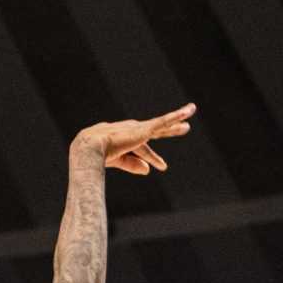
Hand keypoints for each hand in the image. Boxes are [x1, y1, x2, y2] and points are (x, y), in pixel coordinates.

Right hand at [74, 103, 195, 175]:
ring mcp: (140, 129)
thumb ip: (133, 165)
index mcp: (127, 138)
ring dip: (177, 118)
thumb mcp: (119, 161)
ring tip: (192, 110)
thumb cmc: (99, 154)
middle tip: (184, 127)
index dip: (153, 158)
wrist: (90, 148)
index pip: (144, 148)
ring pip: (163, 123)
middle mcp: (134, 130)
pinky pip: (163, 122)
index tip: (163, 167)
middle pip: (157, 129)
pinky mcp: (144, 130)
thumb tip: (149, 171)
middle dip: (170, 128)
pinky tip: (187, 114)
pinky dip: (175, 117)